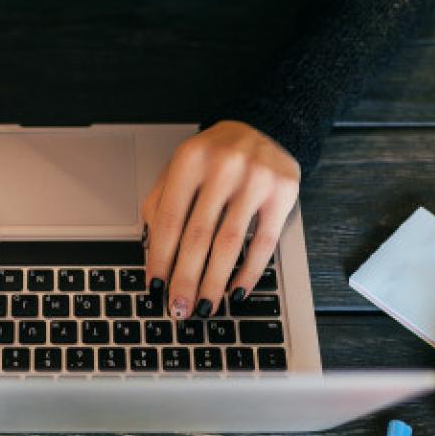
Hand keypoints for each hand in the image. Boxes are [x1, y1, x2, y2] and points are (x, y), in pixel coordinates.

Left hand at [142, 121, 300, 318]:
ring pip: (229, 244)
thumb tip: (152, 255)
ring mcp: (255, 180)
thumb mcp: (181, 169)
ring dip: (214, 282)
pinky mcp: (283, 194)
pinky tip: (235, 290)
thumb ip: (161, 204)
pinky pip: (264, 242)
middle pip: (198, 236)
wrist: (264, 126)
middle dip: (185, 279)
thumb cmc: (214, 155)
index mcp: (190, 160)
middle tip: (178, 308)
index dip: (160, 258)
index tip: (155, 287)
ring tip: (204, 306)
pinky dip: (248, 271)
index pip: (169, 220)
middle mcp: (223, 167)